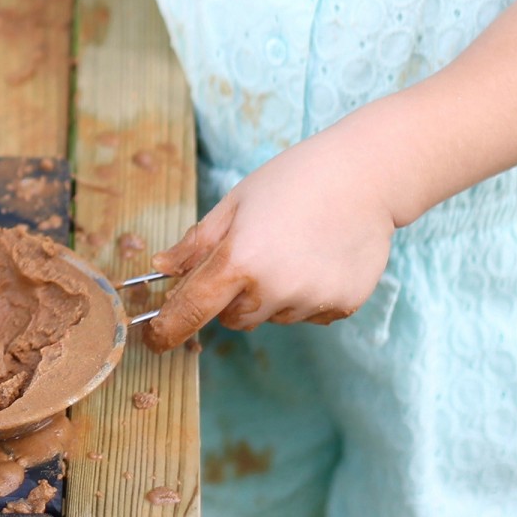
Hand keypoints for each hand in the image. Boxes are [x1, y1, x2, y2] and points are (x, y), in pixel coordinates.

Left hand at [143, 127, 397, 351]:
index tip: (154, 340)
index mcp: (240, 260)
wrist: (363, 176)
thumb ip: (196, 242)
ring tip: (289, 249)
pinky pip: (307, 315)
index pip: (193, 309)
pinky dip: (303, 296)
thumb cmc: (290, 181)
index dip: (168, 328)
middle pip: (233, 318)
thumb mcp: (233, 203)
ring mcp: (312, 301)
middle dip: (228, 298)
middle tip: (247, 257)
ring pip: (271, 317)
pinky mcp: (342, 306)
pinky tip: (315, 259)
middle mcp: (276, 289)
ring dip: (269, 296)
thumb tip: (162, 267)